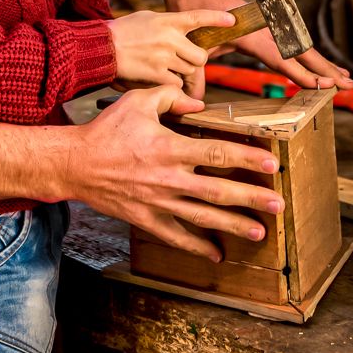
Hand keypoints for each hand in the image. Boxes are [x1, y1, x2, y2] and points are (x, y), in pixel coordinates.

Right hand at [61, 87, 281, 257]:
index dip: (246, 158)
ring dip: (234, 225)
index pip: (217, 153)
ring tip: (260, 232)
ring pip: (203, 216)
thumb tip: (198, 104)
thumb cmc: (106, 130)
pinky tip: (217, 254)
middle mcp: (169, 178)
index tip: (270, 164)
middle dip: (252, 198)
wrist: (74, 164)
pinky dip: (197, 247)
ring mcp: (159, 202)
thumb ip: (170, 98)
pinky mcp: (147, 219)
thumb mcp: (137, 101)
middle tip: (279, 204)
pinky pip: (176, 236)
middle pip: (219, 190)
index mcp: (170, 147)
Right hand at [107, 8, 231, 93]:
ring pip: (190, 71)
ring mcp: (164, 56)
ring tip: (166, 71)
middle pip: (201, 55)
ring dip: (183, 75)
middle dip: (197, 62)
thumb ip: (168, 25)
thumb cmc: (121, 32)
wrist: (100, 47)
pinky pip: (177, 84)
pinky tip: (162, 82)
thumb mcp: (147, 18)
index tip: (232, 20)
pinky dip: (173, 87)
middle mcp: (169, 38)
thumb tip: (183, 31)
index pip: (198, 17)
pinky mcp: (156, 74)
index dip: (217, 18)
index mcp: (167, 20)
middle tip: (186, 63)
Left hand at [160, 0, 352, 88]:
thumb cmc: (192, 13)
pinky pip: (294, 44)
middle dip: (325, 70)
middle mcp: (265, 28)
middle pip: (302, 52)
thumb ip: (195, 72)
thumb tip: (193, 99)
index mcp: (249, 34)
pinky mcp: (268, 26)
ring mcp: (269, 26)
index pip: (281, 59)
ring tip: (345, 80)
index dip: (301, 74)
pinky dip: (311, 57)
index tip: (321, 86)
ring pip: (302, 48)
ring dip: (325, 65)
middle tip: (347, 85)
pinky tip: (325, 68)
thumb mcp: (193, 43)